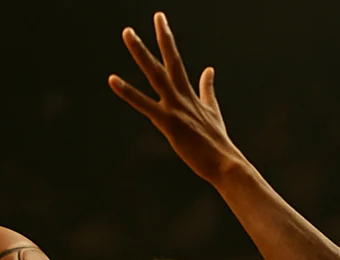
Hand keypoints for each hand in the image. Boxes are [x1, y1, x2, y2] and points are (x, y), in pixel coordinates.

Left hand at [110, 12, 244, 184]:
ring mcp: (175, 108)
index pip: (175, 61)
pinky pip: (144, 105)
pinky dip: (128, 93)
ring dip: (141, 53)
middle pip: (167, 61)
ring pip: (155, 75)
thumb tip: (209, 69)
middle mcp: (181, 97)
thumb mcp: (213, 111)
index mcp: (189, 95)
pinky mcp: (169, 124)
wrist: (226, 164)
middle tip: (155, 16)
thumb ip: (207, 89)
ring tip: (128, 33)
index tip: (159, 19)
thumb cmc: (218, 143)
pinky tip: (113, 80)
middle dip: (160, 37)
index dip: (166, 39)